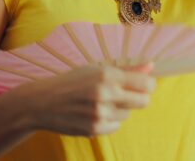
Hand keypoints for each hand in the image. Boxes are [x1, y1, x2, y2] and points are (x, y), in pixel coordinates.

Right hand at [13, 62, 155, 136]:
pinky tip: (96, 113)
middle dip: (139, 98)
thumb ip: (127, 70)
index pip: (146, 84)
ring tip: (102, 102)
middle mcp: (105, 94)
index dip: (148, 85)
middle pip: (143, 101)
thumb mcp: (97, 69)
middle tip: (125, 94)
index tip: (143, 84)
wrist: (42, 102)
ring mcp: (100, 114)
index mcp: (108, 75)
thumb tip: (152, 66)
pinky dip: (110, 120)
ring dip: (120, 109)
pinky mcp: (94, 129)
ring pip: (127, 114)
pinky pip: (116, 126)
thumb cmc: (72, 81)